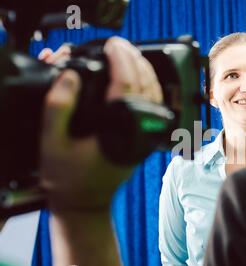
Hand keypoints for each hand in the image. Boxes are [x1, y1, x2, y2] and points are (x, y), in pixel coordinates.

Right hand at [39, 37, 162, 213]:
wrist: (86, 202)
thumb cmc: (70, 178)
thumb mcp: (52, 142)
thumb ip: (59, 107)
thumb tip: (71, 76)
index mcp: (118, 130)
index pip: (126, 85)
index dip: (121, 60)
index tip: (112, 46)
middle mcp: (138, 132)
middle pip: (146, 86)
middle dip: (135, 59)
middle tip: (120, 46)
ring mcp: (146, 137)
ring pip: (155, 96)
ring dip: (145, 71)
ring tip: (129, 55)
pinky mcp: (146, 140)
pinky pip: (155, 107)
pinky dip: (150, 88)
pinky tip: (139, 78)